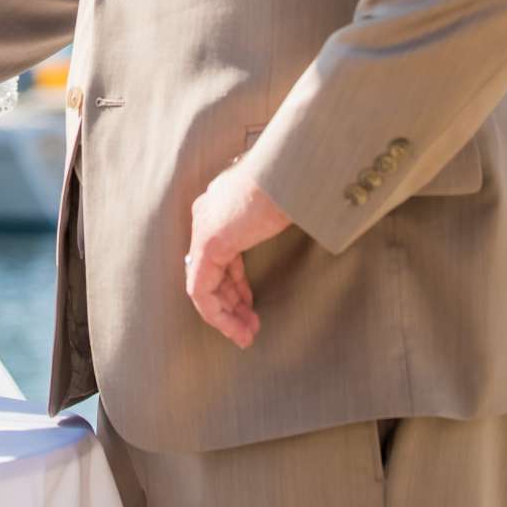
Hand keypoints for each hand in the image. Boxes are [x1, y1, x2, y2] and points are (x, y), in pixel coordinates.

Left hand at [185, 164, 288, 347]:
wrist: (291, 168)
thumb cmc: (297, 180)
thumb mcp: (285, 204)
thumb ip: (276, 219)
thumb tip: (305, 219)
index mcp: (223, 203)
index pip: (220, 254)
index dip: (234, 284)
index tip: (250, 305)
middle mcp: (207, 214)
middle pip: (211, 271)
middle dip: (229, 304)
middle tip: (248, 329)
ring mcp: (205, 228)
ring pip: (202, 286)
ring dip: (225, 316)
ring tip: (246, 337)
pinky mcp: (209, 243)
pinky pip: (201, 290)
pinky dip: (218, 314)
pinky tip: (237, 328)